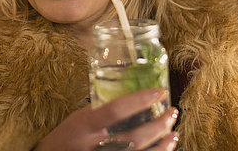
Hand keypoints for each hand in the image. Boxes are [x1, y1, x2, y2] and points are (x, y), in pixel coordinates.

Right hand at [35, 88, 178, 150]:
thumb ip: (99, 111)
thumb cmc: (64, 138)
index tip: (159, 91)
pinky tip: (166, 147)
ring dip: (163, 144)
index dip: (140, 100)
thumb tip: (126, 97)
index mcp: (85, 126)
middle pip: (135, 136)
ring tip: (173, 131)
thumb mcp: (77, 119)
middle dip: (158, 125)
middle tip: (172, 112)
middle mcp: (96, 145)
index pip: (116, 110)